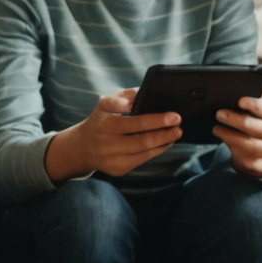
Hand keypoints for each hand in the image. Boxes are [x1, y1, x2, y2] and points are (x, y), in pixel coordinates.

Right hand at [44, 89, 181, 180]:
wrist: (82, 147)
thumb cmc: (101, 120)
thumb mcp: (106, 103)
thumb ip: (126, 95)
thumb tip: (146, 93)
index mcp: (105, 123)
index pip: (132, 120)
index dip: (149, 117)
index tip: (168, 114)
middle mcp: (107, 142)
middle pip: (142, 138)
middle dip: (164, 130)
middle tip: (178, 121)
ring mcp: (112, 158)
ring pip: (144, 151)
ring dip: (164, 141)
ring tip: (176, 133)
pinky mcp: (118, 169)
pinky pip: (143, 159)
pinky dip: (157, 150)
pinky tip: (165, 143)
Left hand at [216, 92, 261, 178]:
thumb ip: (256, 99)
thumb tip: (236, 89)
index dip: (255, 104)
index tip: (239, 100)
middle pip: (257, 128)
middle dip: (237, 120)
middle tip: (219, 113)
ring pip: (248, 145)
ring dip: (229, 135)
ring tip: (216, 128)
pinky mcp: (258, 165)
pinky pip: (242, 157)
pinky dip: (229, 147)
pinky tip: (223, 138)